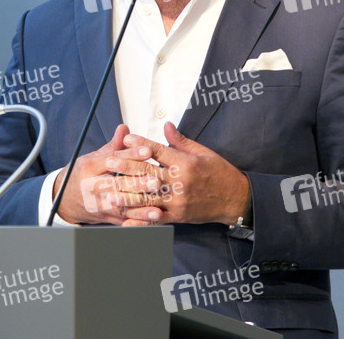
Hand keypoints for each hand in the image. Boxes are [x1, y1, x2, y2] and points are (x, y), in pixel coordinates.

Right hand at [51, 124, 161, 224]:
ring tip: (158, 205)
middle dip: (138, 184)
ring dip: (141, 206)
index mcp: (89, 168)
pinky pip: (123, 219)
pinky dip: (138, 220)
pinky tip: (151, 218)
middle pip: (117, 185)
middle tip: (156, 181)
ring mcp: (98, 205)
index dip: (131, 155)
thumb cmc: (81, 176)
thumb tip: (124, 129)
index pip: (112, 160)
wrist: (64, 201)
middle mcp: (92, 187)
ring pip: (121, 205)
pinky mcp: (105, 217)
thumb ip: (112, 146)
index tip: (148, 151)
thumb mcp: (92, 158)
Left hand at [110, 122, 250, 226]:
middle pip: (148, 173)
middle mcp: (180, 182)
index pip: (158, 151)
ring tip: (110, 192)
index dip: (141, 144)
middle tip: (109, 162)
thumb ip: (181, 141)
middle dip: (126, 167)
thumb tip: (166, 126)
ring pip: (148, 197)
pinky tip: (127, 218)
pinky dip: (140, 218)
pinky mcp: (178, 216)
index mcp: (185, 163)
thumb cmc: (220, 173)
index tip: (126, 139)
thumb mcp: (203, 152)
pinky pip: (156, 218)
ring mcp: (178, 201)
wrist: (235, 199)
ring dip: (127, 195)